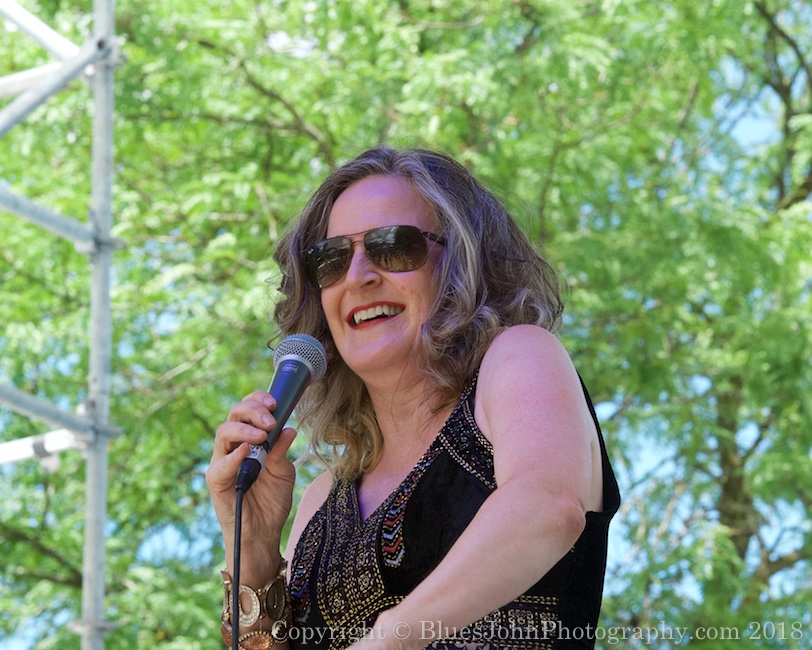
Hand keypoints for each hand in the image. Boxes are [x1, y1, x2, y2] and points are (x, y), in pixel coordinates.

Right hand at [205, 390, 296, 582]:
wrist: (264, 533)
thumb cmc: (271, 501)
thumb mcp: (283, 472)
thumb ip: (283, 450)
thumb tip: (289, 429)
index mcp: (249, 440)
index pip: (246, 411)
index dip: (258, 401)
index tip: (275, 402)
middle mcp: (232, 447)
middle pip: (233, 415)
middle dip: (253, 411)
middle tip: (271, 418)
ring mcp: (222, 462)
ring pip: (224, 432)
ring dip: (245, 429)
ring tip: (263, 434)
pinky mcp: (217, 481)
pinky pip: (221, 464)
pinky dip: (234, 455)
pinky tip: (248, 450)